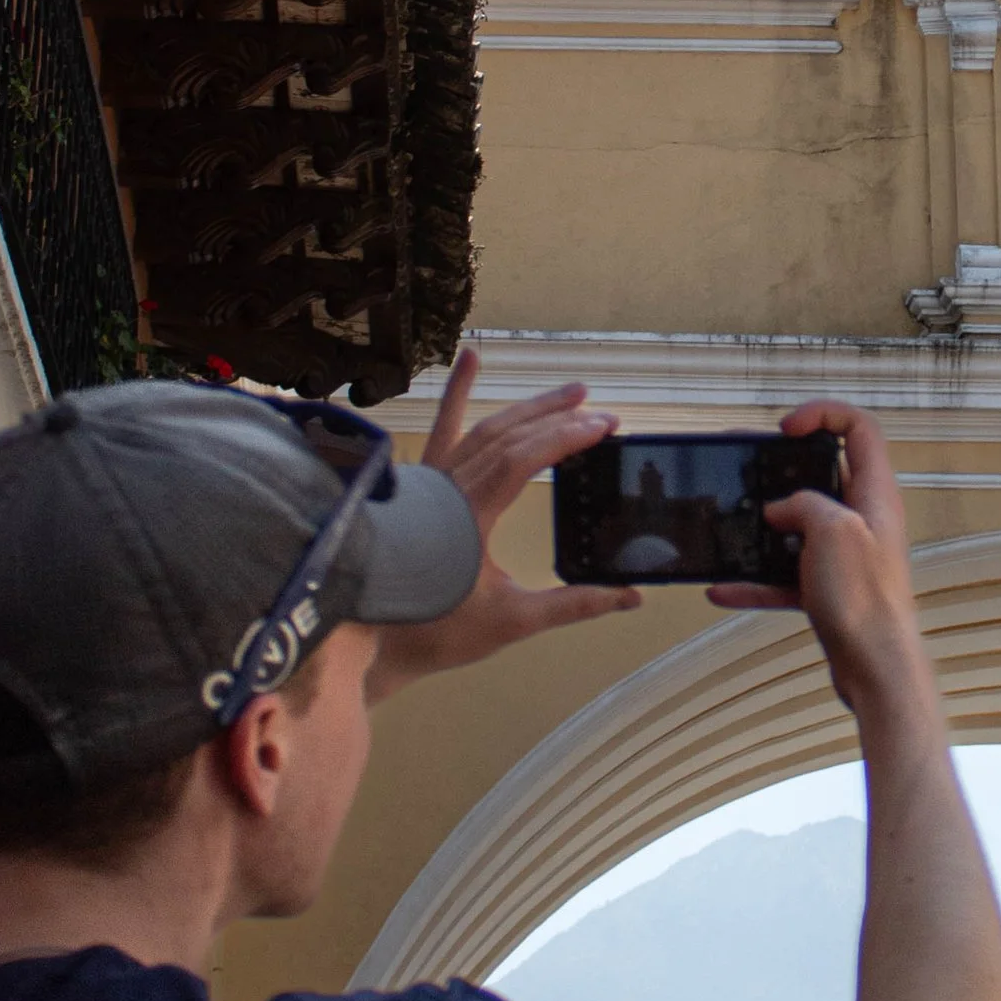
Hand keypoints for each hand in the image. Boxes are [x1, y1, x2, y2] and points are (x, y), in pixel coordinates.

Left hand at [373, 358, 642, 695]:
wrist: (372, 640)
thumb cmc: (435, 630)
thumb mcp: (512, 621)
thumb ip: (573, 605)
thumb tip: (627, 597)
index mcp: (467, 516)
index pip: (521, 459)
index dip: (564, 437)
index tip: (602, 426)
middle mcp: (446, 488)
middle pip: (508, 436)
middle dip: (559, 419)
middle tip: (601, 414)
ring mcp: (430, 481)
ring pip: (482, 429)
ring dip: (528, 408)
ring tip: (569, 393)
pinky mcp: (422, 484)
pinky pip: (441, 429)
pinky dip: (456, 393)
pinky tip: (471, 359)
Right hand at [707, 407, 928, 715]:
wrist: (875, 669)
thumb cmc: (867, 602)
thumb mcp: (833, 532)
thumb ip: (804, 504)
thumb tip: (781, 508)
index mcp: (874, 495)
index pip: (859, 429)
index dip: (824, 415)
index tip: (786, 428)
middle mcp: (862, 520)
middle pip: (821, 475)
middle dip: (780, 470)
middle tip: (746, 469)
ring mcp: (845, 556)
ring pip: (798, 527)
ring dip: (763, 526)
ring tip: (730, 523)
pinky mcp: (829, 590)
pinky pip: (785, 576)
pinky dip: (756, 579)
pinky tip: (724, 588)